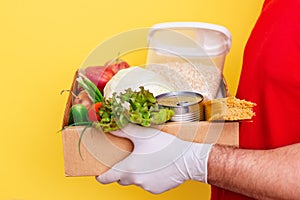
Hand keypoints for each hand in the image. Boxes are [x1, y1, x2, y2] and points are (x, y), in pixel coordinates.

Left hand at [96, 124, 212, 193]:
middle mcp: (136, 181)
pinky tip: (156, 165)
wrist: (189, 159)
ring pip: (135, 181)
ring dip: (136, 172)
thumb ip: (123, 130)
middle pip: (120, 178)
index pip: (105, 178)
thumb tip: (110, 126)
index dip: (101, 174)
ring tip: (146, 159)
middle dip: (121, 170)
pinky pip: (147, 184)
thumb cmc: (166, 146)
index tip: (101, 171)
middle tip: (128, 157)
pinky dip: (148, 176)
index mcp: (128, 169)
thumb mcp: (142, 134)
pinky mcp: (157, 190)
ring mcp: (147, 187)